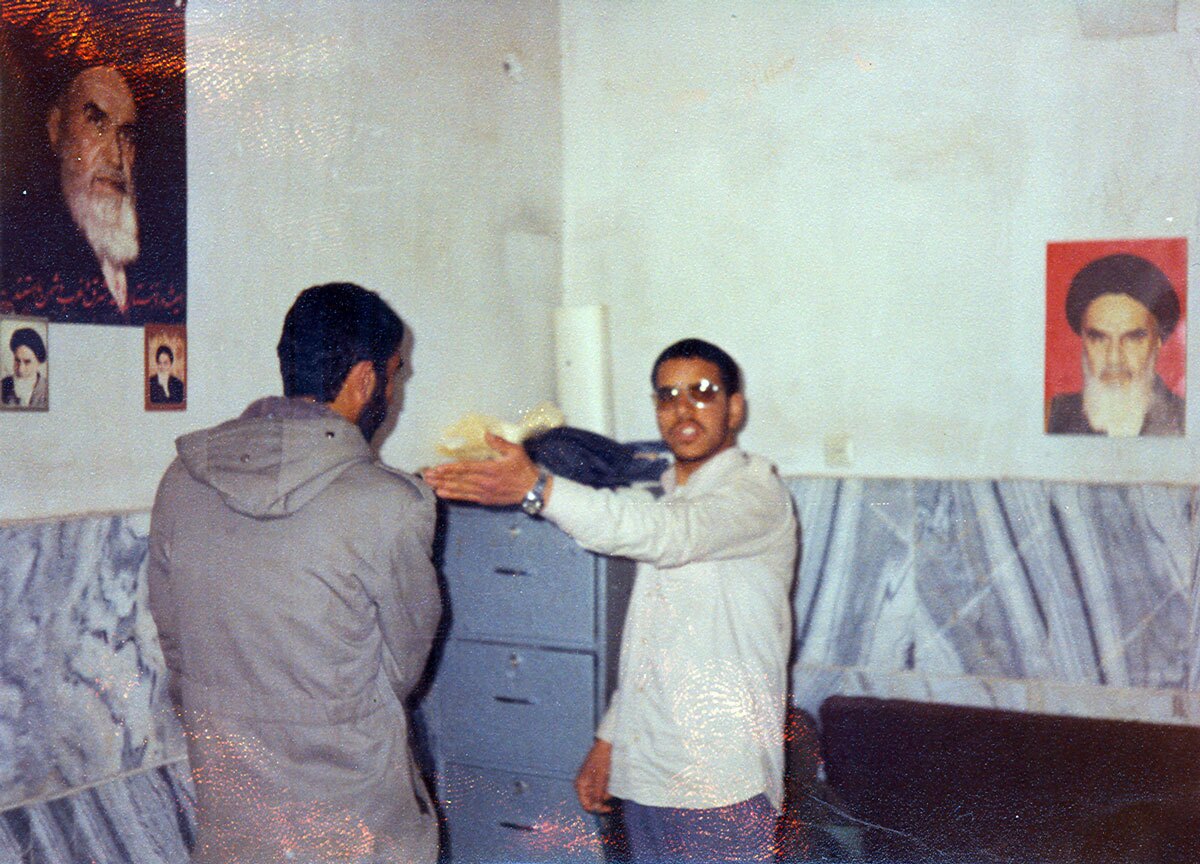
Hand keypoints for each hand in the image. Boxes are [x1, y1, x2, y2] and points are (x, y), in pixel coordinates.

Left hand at [423, 432, 542, 505]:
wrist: (532, 490)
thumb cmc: (524, 469)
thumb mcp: (515, 452)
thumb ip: (499, 443)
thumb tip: (486, 434)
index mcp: (490, 469)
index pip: (465, 468)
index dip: (450, 469)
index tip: (437, 468)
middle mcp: (484, 482)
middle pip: (459, 480)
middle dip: (441, 478)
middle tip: (426, 476)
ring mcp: (484, 493)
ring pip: (460, 489)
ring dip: (444, 486)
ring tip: (430, 484)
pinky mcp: (485, 500)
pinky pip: (466, 497)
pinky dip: (453, 495)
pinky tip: (442, 493)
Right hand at [575, 739, 613, 812]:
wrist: (604, 744)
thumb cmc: (601, 759)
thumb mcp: (601, 777)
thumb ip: (598, 792)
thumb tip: (597, 807)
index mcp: (580, 785)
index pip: (585, 804)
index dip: (596, 809)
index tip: (608, 808)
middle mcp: (582, 785)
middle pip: (591, 801)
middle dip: (602, 802)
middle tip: (613, 801)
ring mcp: (588, 782)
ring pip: (596, 796)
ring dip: (605, 795)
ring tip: (612, 788)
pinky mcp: (594, 779)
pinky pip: (599, 789)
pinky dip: (605, 789)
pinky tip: (610, 783)